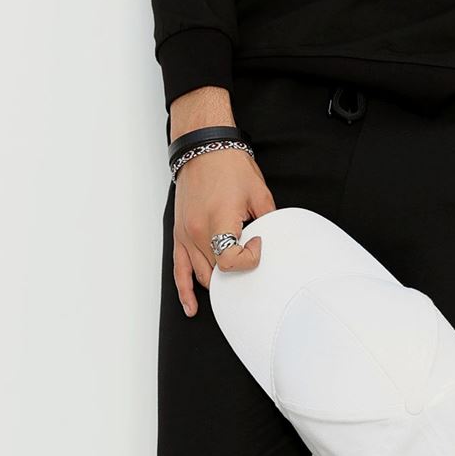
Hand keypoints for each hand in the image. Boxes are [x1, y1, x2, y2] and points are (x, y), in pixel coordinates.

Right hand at [171, 146, 275, 314]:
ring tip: (231, 295)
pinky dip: (184, 290)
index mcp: (218, 221)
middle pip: (216, 273)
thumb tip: (275, 239)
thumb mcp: (259, 192)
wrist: (203, 148)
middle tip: (250, 263)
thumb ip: (268, 220)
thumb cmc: (228, 165)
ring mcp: (185, 235)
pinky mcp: (179, 235)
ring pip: (200, 276)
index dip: (250, 259)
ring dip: (216, 285)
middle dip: (236, 274)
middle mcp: (198, 232)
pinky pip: (178, 270)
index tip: (258, 244)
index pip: (231, 261)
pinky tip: (191, 307)